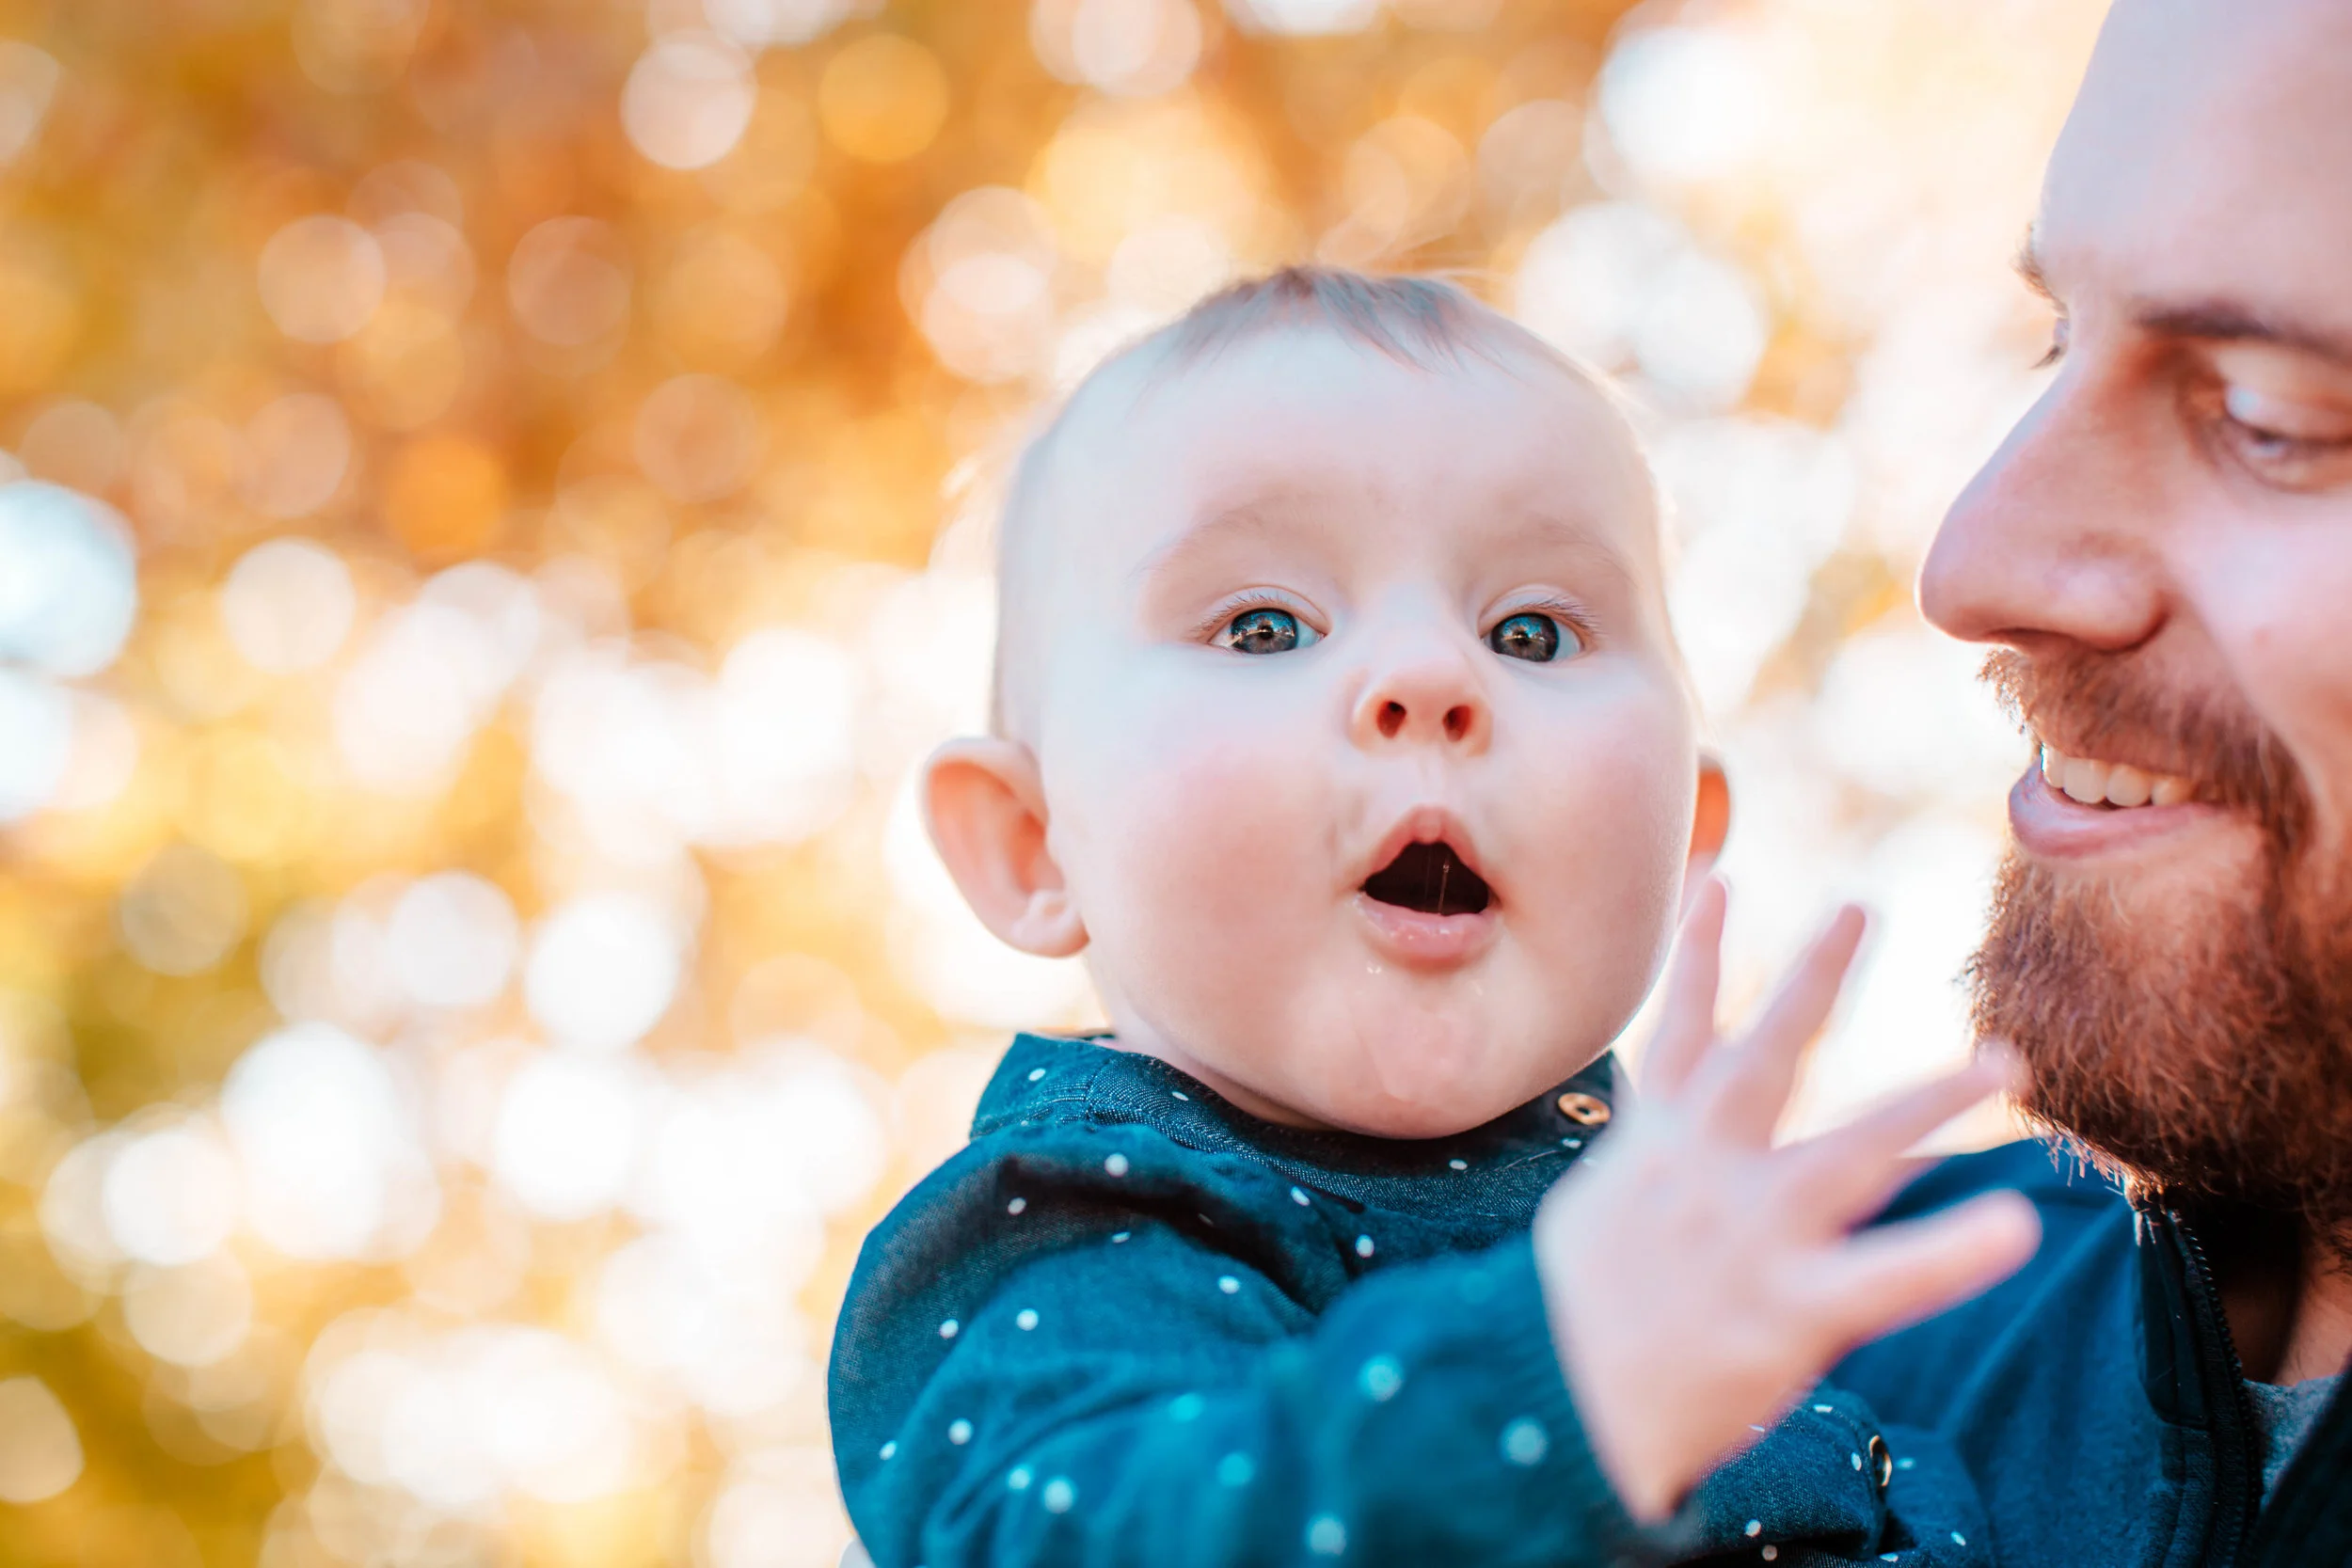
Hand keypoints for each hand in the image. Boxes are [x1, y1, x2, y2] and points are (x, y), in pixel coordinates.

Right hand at [1531, 879, 2040, 1520]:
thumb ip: (1648, 1170)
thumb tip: (1673, 1134)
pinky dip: (1951, 1251)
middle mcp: (1702, 1171)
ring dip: (1930, 1097)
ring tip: (2003, 1058)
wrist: (1542, 1405)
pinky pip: (1885, 1276)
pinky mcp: (1788, 1309)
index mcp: (1649, 1149)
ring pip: (1854, 1149)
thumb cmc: (1559, 1321)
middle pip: (1767, 1054)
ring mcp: (1749, 1234)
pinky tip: (2013, 1225)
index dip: (1696, 954)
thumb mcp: (1591, 1222)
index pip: (1675, 1033)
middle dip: (1814, 975)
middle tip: (1860, 904)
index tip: (1720, 882)